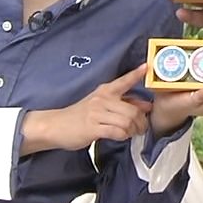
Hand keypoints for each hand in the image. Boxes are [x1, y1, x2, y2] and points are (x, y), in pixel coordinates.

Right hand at [21, 65, 149, 153]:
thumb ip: (124, 104)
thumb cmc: (80, 116)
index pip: (123, 81)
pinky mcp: (92, 128)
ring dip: (132, 131)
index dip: (136, 74)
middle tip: (141, 128)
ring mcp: (97, 113)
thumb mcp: (101, 105)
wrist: (55, 125)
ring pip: (126, 122)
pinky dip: (123, 136)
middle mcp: (102, 99)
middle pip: (132, 110)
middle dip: (141, 122)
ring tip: (130, 133)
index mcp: (105, 91)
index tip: (147, 66)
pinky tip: (120, 136)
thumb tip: (146, 106)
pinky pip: (117, 132)